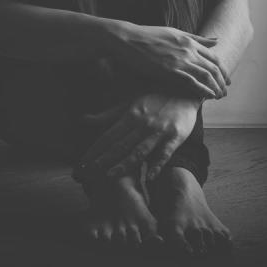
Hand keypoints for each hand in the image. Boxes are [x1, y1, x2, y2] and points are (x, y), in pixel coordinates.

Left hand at [78, 94, 199, 180]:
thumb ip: (108, 115)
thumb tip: (83, 120)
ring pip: (139, 150)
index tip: (80, 164)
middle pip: (119, 146)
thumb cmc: (154, 97)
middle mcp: (142, 124)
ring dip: (124, 164)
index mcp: (129, 116)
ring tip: (109, 176)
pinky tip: (150, 177)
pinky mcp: (175, 137)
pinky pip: (165, 153)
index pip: (107, 137)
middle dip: (101, 161)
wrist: (185, 90)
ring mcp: (159, 131)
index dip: (93, 151)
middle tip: (86, 174)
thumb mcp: (129, 103)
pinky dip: (158, 165)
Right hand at [111, 23, 229, 99]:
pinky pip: (193, 82)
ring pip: (207, 76)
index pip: (214, 57)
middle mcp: (189, 50)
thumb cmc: (147, 35)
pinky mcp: (170, 70)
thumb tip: (216, 40)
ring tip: (219, 96)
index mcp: (190, 41)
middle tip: (225, 91)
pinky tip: (208, 96)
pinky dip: (203, 90)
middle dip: (222, 81)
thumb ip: (196, 38)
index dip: (222, 70)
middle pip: (214, 68)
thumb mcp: (174, 32)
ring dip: (216, 88)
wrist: (127, 39)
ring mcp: (180, 60)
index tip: (225, 79)